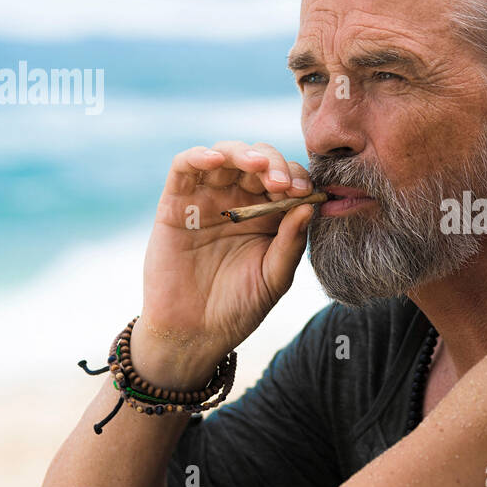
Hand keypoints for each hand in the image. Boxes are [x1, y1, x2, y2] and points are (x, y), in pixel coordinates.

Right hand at [132, 140, 315, 388]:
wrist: (194, 333)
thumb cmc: (239, 307)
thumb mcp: (274, 277)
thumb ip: (292, 243)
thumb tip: (310, 206)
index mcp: (269, 215)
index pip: (287, 180)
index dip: (297, 178)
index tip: (304, 192)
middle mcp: (240, 201)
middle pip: (259, 160)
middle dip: (274, 163)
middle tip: (282, 182)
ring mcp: (207, 198)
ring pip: (225, 155)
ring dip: (242, 153)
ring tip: (257, 166)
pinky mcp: (175, 203)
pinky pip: (184, 167)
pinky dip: (198, 156)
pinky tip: (215, 159)